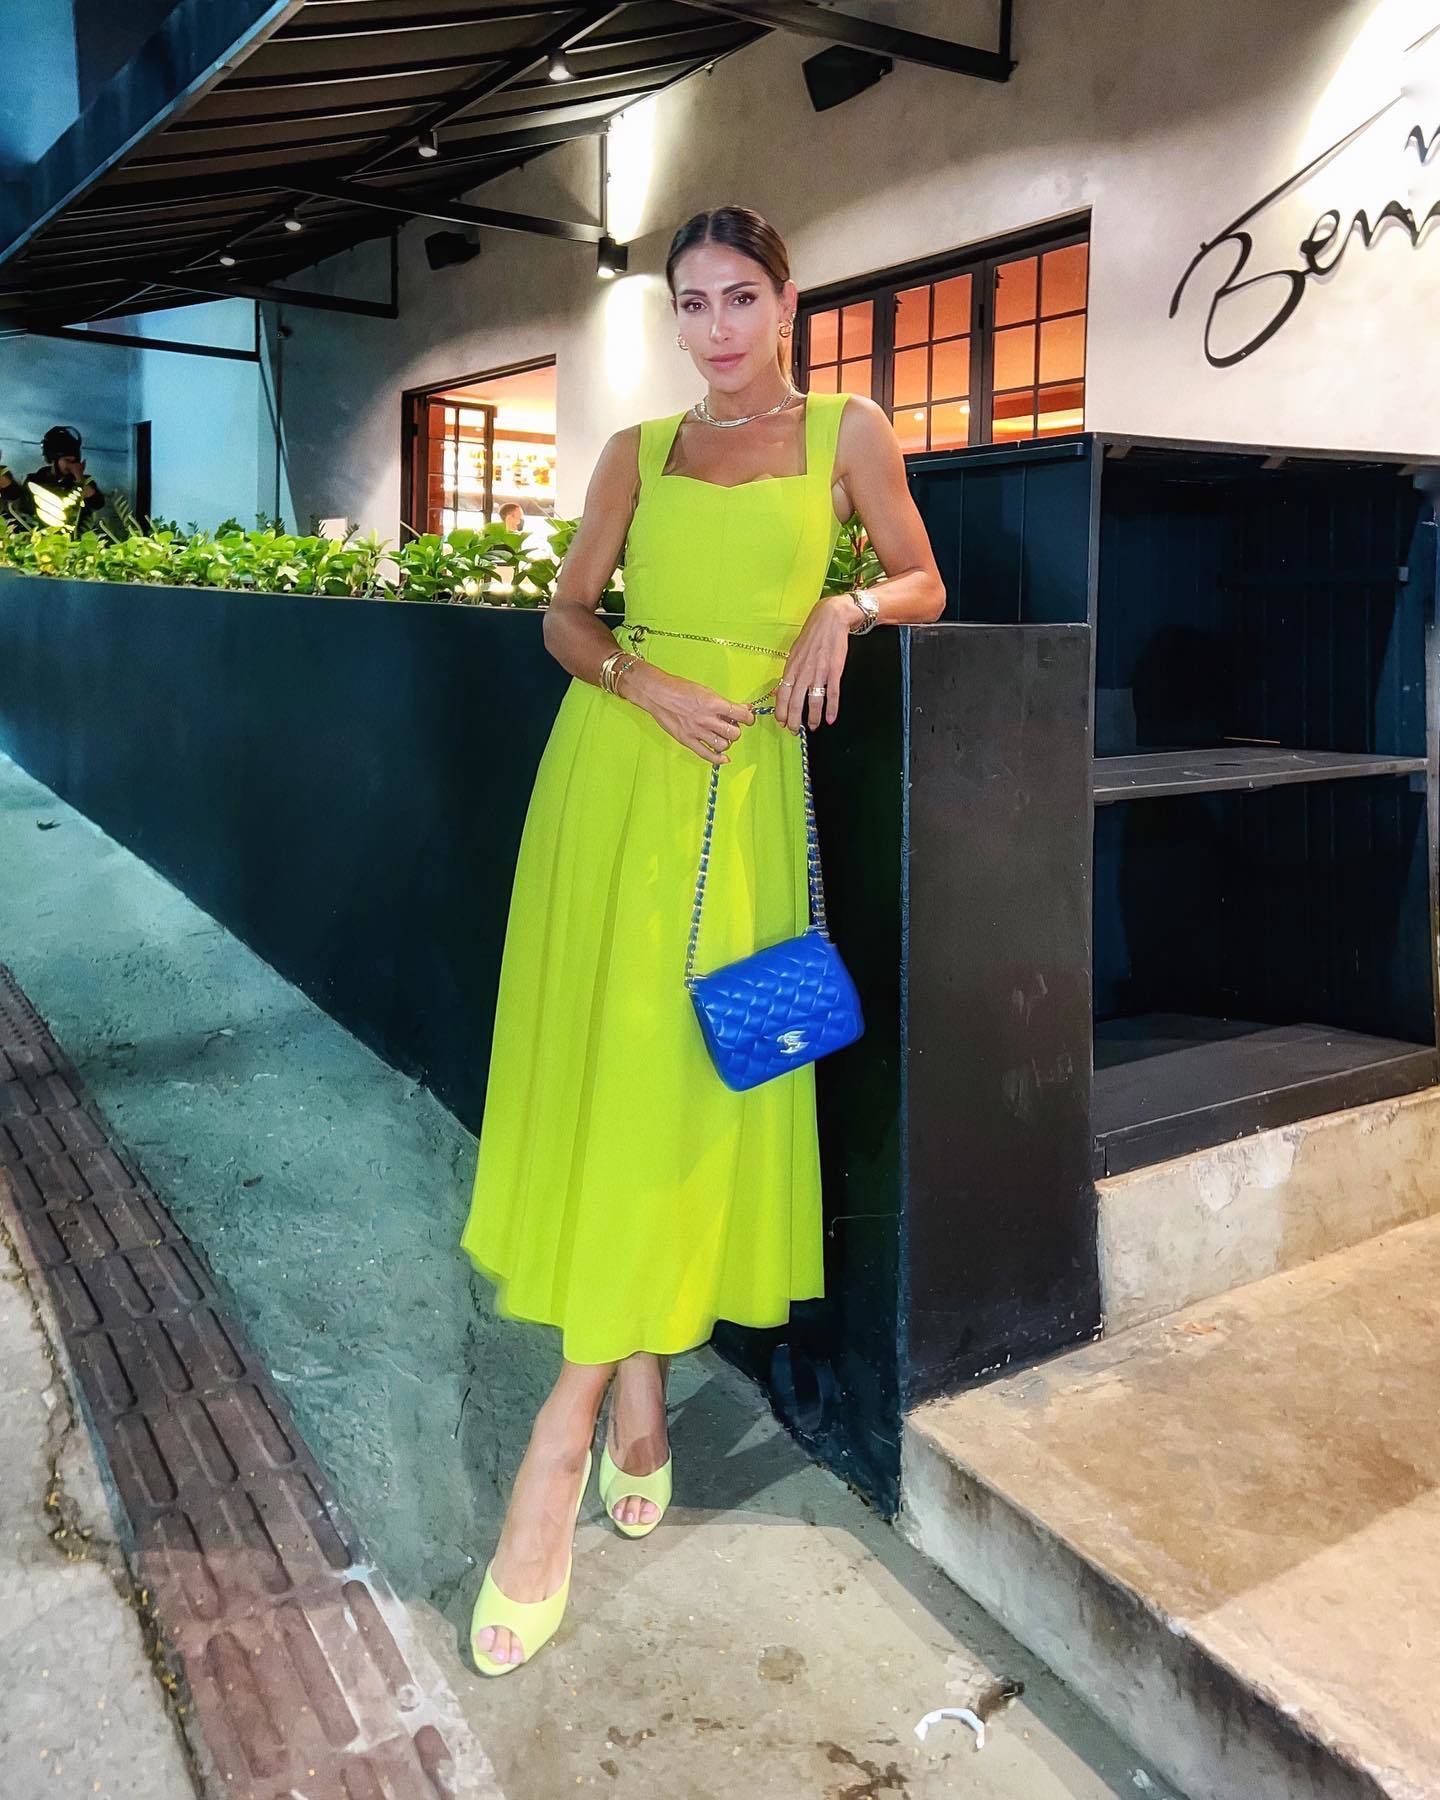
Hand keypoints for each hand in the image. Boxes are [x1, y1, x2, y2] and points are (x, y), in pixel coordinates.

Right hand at [622, 663, 755, 765]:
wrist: (657, 693)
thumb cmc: (680, 689)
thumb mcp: (706, 691)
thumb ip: (724, 702)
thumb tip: (743, 708)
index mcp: (713, 704)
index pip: (741, 715)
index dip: (748, 718)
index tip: (747, 719)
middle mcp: (707, 719)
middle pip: (734, 733)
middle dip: (736, 730)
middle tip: (730, 726)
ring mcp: (697, 731)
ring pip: (723, 745)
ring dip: (726, 742)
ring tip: (721, 736)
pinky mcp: (687, 740)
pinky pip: (707, 754)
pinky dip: (718, 758)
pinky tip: (723, 757)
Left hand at [774, 594, 854, 732]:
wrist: (831, 619)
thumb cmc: (812, 635)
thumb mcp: (794, 652)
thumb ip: (789, 672)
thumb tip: (779, 690)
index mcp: (791, 667)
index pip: (782, 694)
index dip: (781, 710)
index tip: (781, 721)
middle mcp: (803, 671)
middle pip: (796, 701)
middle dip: (793, 719)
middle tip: (794, 730)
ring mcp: (819, 672)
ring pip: (814, 701)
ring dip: (812, 717)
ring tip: (812, 727)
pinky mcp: (834, 670)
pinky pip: (832, 693)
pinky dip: (832, 708)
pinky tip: (831, 718)